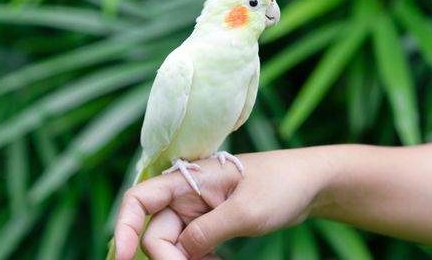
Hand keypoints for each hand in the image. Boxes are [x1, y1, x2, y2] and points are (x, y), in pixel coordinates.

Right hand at [115, 149, 329, 259]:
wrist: (308, 183)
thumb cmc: (280, 185)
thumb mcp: (245, 211)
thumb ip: (207, 232)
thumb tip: (177, 254)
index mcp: (188, 180)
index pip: (140, 199)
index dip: (123, 227)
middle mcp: (187, 194)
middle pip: (157, 233)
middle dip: (170, 259)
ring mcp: (198, 209)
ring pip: (175, 244)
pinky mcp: (211, 222)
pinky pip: (192, 247)